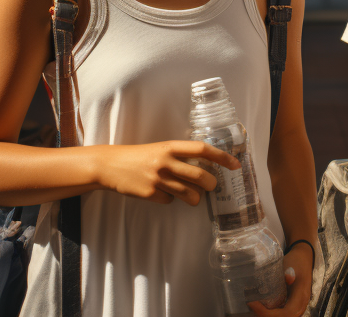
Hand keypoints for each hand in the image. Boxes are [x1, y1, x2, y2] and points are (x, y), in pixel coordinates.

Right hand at [95, 141, 238, 205]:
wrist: (111, 165)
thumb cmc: (140, 156)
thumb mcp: (160, 149)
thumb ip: (180, 156)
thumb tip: (206, 168)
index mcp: (170, 146)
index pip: (203, 150)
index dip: (222, 157)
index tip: (236, 164)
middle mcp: (165, 161)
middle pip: (201, 177)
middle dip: (212, 184)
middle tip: (212, 186)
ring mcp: (157, 178)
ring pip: (190, 194)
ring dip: (195, 198)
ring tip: (192, 196)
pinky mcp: (149, 194)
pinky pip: (170, 201)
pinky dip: (170, 199)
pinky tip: (162, 193)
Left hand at [249, 242, 313, 316]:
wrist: (303, 259)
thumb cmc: (296, 262)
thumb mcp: (292, 266)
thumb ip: (289, 273)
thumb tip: (288, 277)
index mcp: (301, 298)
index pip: (285, 314)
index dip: (267, 313)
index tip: (252, 303)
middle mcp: (300, 306)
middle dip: (264, 316)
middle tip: (251, 305)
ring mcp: (296, 308)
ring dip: (266, 315)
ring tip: (253, 307)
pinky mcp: (291, 306)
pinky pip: (281, 314)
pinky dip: (270, 313)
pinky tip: (259, 307)